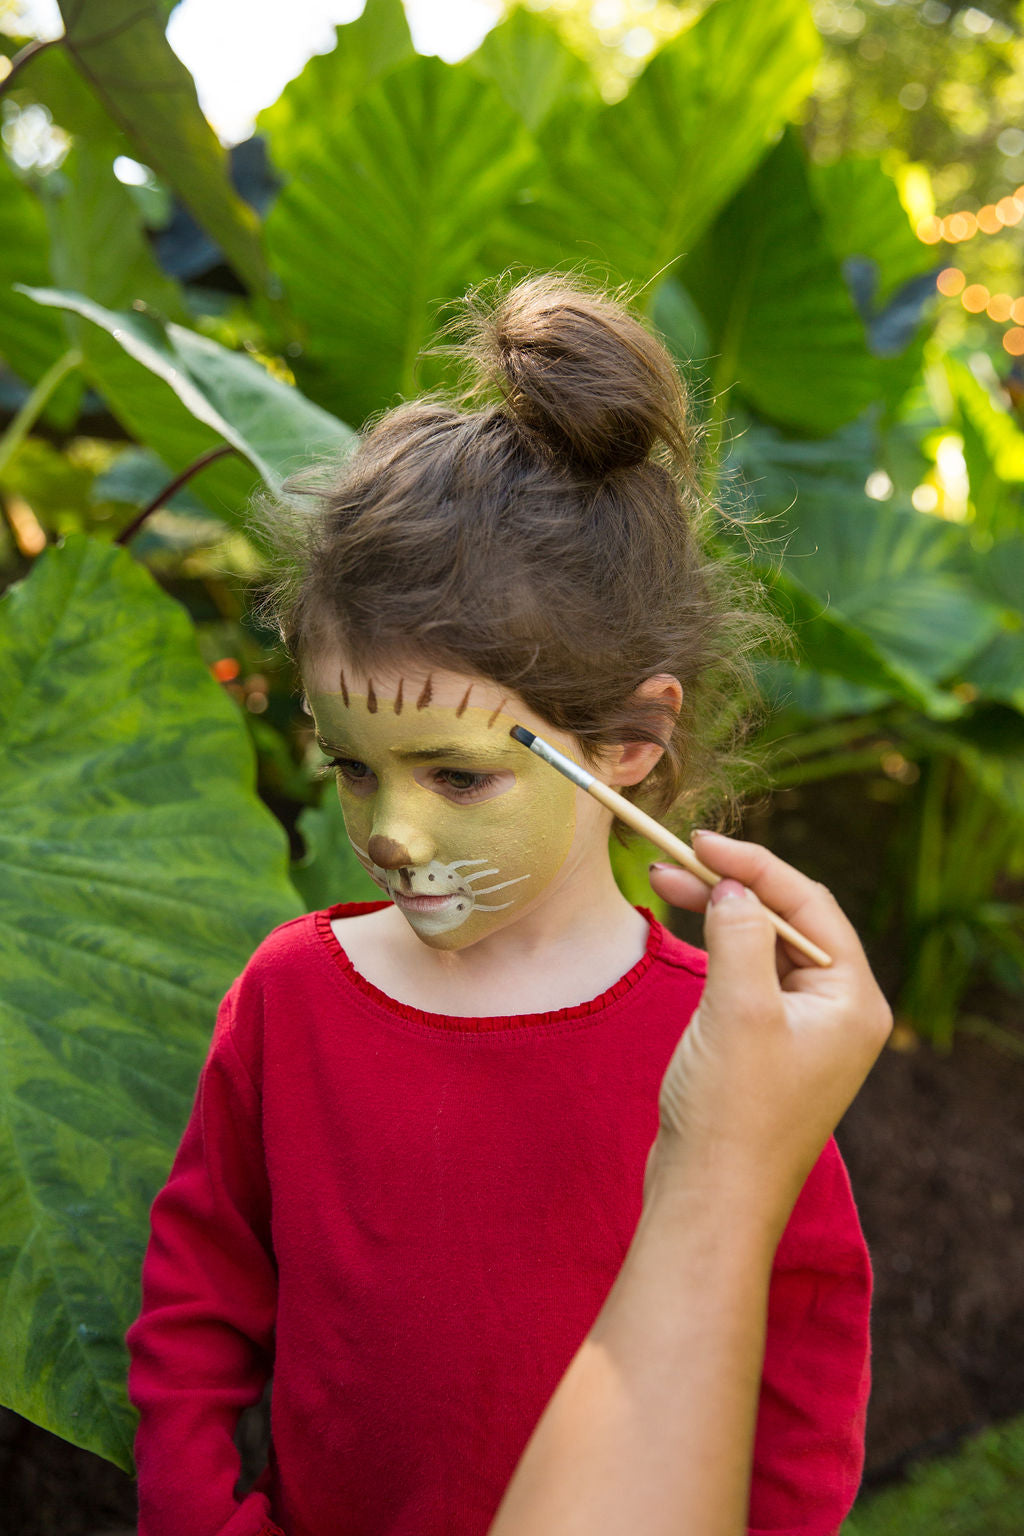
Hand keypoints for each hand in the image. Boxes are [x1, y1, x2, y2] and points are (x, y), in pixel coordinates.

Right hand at [645, 831, 891, 1236]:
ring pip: (763, 947)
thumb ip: (739, 935)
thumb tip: (733, 888)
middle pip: (788, 921)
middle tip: (672, 860)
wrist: (709, 1200)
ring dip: (719, 914)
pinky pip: (748, 979)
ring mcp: (804, 1032)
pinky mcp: (768, 1048)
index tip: (700, 843)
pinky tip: (685, 933)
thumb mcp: (738, 1010)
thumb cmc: (732, 1114)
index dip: (755, 866)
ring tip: (664, 884)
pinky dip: (716, 949)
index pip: (809, 905)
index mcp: (854, 1001)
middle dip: (732, 887)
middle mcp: (839, 1013)